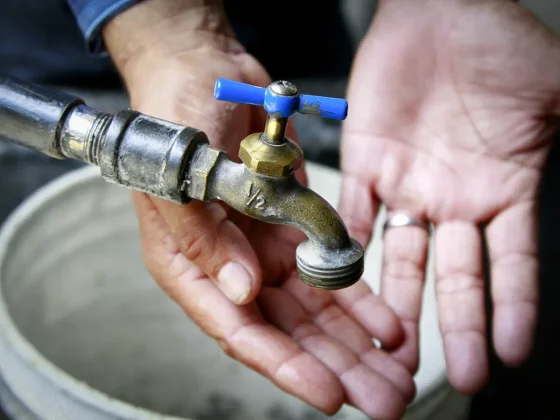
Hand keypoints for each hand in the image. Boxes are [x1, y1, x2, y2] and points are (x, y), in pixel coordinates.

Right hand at [103, 2, 414, 417]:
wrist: (202, 72)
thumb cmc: (175, 122)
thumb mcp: (178, 179)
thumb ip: (205, 241)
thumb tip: (243, 294)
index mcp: (194, 267)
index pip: (241, 331)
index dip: (286, 367)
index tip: (330, 395)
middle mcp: (232, 268)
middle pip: (289, 333)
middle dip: (337, 367)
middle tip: (385, 399)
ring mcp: (266, 250)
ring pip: (317, 311)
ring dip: (358, 343)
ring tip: (399, 373)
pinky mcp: (294, 228)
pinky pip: (331, 270)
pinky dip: (361, 297)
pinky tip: (391, 323)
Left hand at [340, 0, 559, 392]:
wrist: (438, 12)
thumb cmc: (497, 45)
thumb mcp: (556, 88)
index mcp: (503, 190)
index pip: (511, 265)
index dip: (511, 308)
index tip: (509, 353)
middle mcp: (453, 200)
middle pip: (453, 276)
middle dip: (453, 325)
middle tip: (453, 375)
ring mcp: (407, 186)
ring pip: (400, 258)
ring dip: (396, 302)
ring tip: (390, 347)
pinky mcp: (365, 165)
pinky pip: (352, 214)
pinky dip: (345, 247)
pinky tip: (343, 284)